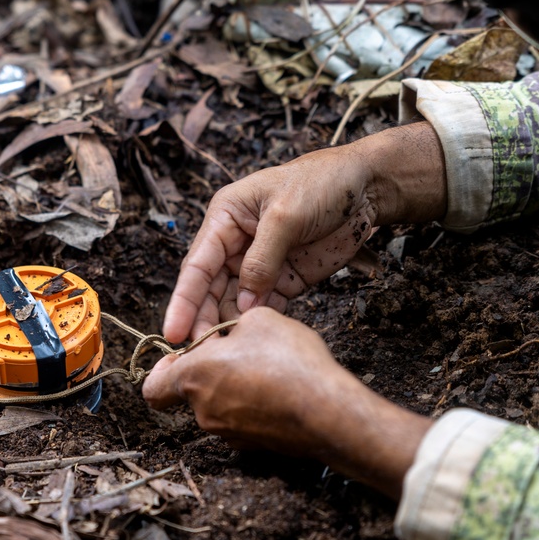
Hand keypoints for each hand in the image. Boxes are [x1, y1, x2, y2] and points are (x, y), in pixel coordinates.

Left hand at [143, 308, 431, 497]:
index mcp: (194, 376)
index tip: (179, 357)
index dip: (162, 372)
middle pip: (193, 391)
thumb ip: (234, 325)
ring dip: (234, 388)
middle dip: (211, 372)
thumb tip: (234, 334)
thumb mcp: (260, 319)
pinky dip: (254, 406)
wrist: (326, 410)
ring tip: (268, 368)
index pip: (153, 387)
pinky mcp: (254, 447)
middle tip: (239, 352)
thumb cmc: (288, 360)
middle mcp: (203, 410)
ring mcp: (229, 433)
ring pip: (220, 406)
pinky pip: (244, 421)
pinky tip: (281, 389)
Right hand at [163, 144, 377, 342]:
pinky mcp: (284, 279)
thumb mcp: (285, 216)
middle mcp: (236, 243)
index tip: (172, 332)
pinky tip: (252, 344)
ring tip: (223, 356)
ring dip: (228, 327)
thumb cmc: (320, 183)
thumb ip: (262, 260)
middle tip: (198, 354)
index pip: (197, 265)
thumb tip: (241, 304)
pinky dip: (258, 325)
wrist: (366, 186)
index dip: (184, 301)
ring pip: (234, 302)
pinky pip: (264, 307)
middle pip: (210, 289)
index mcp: (225, 218)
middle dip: (203, 320)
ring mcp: (260, 264)